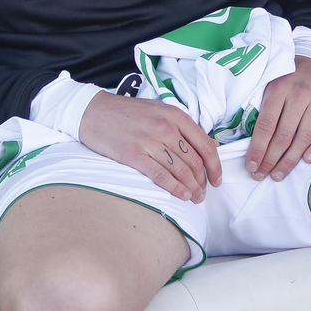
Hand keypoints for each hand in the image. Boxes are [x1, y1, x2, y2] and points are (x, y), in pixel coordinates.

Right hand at [79, 91, 221, 202]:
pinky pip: (160, 175)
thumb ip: (183, 127)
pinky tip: (182, 196)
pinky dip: (174, 188)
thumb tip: (209, 146)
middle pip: (194, 160)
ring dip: (191, 188)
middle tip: (204, 194)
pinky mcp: (133, 155)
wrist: (93, 111)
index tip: (217, 179)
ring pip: (180, 170)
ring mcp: (149, 141)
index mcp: (175, 116)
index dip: (215, 166)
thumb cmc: (128, 113)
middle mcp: (166, 128)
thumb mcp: (160, 111)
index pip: (205, 145)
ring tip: (195, 198)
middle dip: (203, 181)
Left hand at [246, 57, 310, 181]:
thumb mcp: (270, 85)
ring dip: (290, 160)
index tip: (251, 166)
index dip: (258, 149)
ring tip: (279, 174)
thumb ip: (263, 108)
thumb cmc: (288, 79)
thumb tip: (251, 143)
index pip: (266, 125)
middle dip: (271, 159)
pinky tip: (307, 160)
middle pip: (284, 134)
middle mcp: (299, 92)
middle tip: (262, 176)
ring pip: (304, 136)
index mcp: (278, 88)